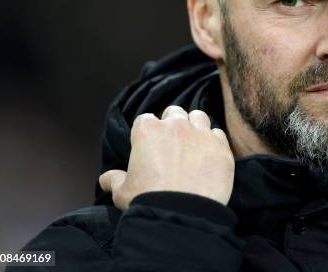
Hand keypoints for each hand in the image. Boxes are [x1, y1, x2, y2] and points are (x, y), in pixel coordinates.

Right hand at [99, 106, 234, 210]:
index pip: (146, 120)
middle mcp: (175, 126)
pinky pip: (218, 135)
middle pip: (174, 113)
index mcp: (148, 131)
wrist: (182, 213)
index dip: (148, 133)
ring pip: (198, 117)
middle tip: (173, 144)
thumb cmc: (148, 200)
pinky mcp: (221, 146)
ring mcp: (200, 134)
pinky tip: (210, 156)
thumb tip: (106, 179)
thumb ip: (114, 180)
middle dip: (172, 124)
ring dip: (195, 126)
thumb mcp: (122, 192)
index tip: (150, 146)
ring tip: (193, 144)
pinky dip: (214, 142)